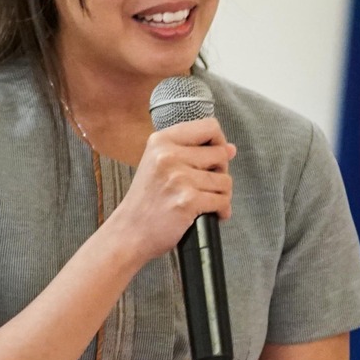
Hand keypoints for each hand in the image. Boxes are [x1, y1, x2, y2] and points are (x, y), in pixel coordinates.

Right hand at [105, 117, 237, 264]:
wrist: (129, 232)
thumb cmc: (146, 200)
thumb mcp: (160, 165)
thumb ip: (194, 152)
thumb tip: (231, 149)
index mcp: (162, 141)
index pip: (210, 127)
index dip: (219, 142)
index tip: (214, 158)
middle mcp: (168, 155)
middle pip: (221, 154)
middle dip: (221, 171)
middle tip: (206, 185)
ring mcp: (178, 178)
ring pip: (225, 180)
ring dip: (222, 194)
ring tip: (206, 201)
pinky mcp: (187, 201)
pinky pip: (223, 200)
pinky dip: (221, 210)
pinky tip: (210, 214)